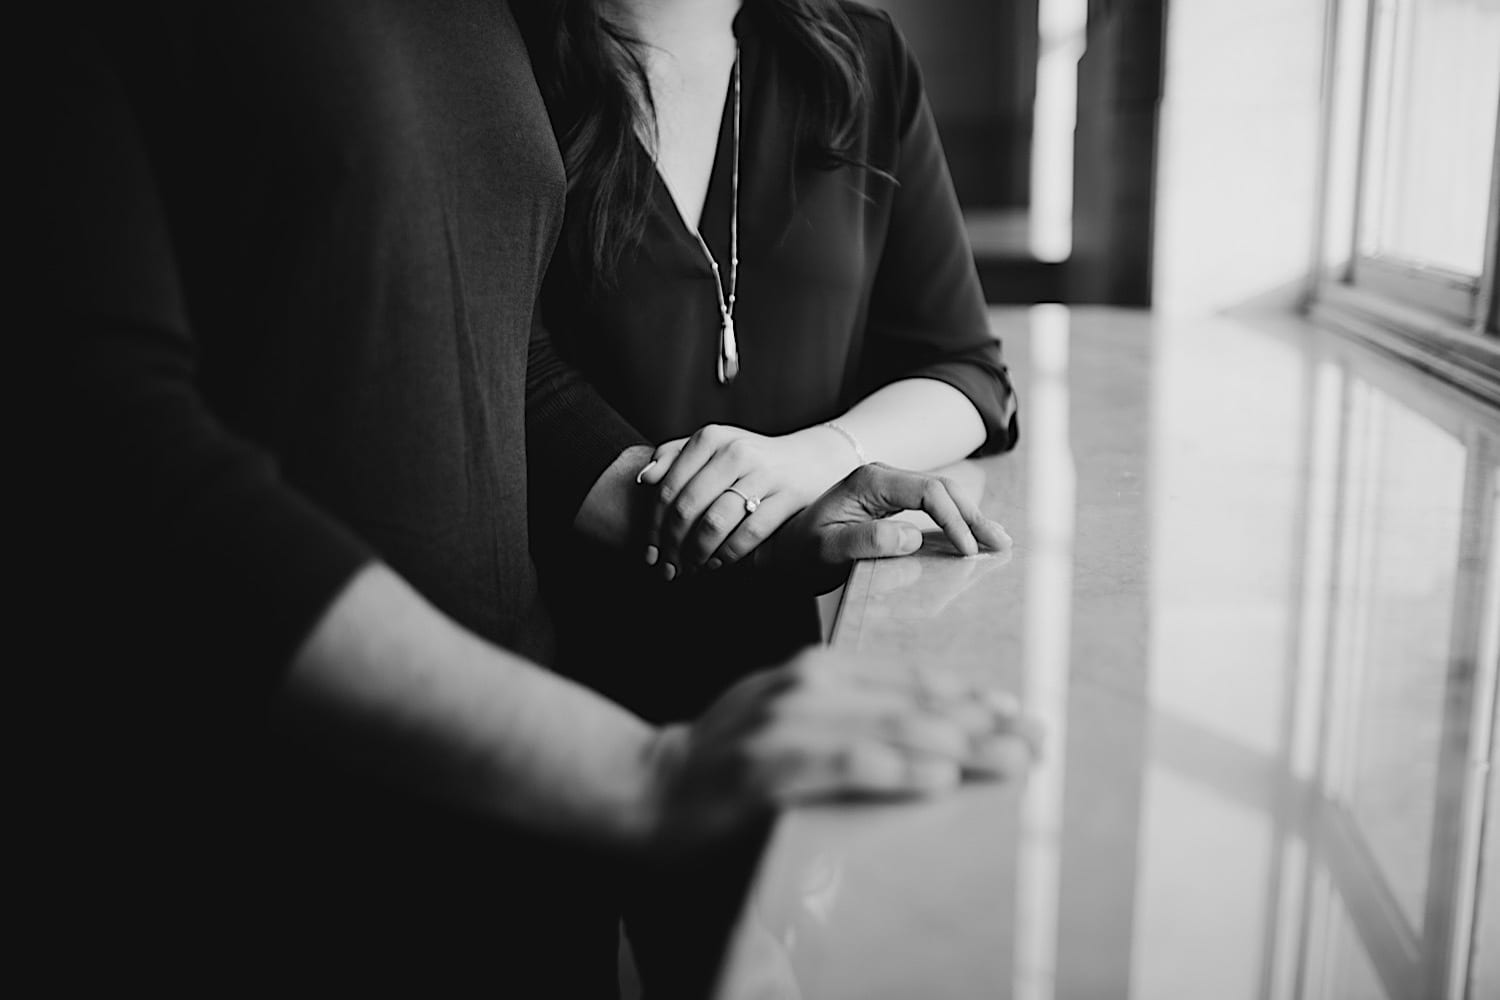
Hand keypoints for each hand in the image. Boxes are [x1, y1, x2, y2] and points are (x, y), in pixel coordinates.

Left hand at [636, 424, 859, 579]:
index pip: (668, 488)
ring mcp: (764, 474)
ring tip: (690, 569)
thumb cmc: (751, 459)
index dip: (653, 526)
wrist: (810, 461)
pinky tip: (718, 564)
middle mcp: (735, 452)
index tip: (649, 552)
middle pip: (687, 508)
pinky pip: (749, 534)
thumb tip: (645, 479)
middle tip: (667, 569)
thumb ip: (674, 457)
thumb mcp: (713, 448)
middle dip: (671, 546)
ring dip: (697, 554)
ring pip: (715, 523)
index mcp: (710, 438)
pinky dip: (728, 554)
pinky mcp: (787, 497)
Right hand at [641, 646, 1037, 849]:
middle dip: (982, 723)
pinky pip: (845, 765)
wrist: (647, 785)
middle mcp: (805, 685)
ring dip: (959, 747)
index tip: (1017, 710)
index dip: (967, 693)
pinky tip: (938, 777)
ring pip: (891, 729)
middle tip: (1038, 739)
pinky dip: (896, 768)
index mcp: (815, 669)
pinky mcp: (769, 767)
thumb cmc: (726, 755)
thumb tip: (918, 724)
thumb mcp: (784, 711)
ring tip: (1011, 760)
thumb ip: (842, 709)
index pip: (907, 677)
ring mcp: (786, 724)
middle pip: (913, 702)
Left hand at [757, 463, 1010, 588]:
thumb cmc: (800, 554)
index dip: (953, 519)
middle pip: (942, 489)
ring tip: (999, 540)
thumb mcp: (827, 551)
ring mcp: (889, 488)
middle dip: (974, 516)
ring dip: (971, 517)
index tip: (968, 550)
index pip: (927, 492)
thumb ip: (866, 542)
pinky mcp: (892, 503)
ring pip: (942, 495)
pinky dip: (957, 521)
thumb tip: (912, 537)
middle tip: (1001, 543)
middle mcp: (882, 477)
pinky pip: (933, 506)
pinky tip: (974, 536)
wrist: (781, 552)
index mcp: (869, 482)